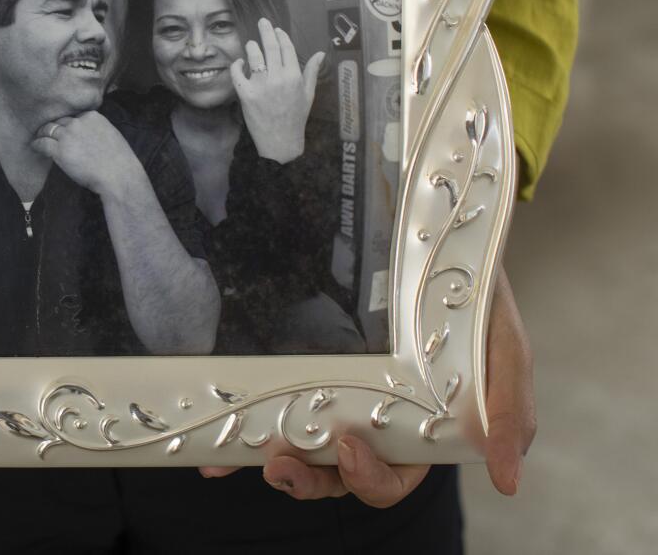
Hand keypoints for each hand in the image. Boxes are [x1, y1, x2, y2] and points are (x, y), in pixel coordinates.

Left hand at [30, 112, 140, 196]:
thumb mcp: (112, 135)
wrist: (118, 176)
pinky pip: (42, 143)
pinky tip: (35, 147)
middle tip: (47, 133)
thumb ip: (98, 130)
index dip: (68, 124)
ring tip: (39, 138)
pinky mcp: (59, 150)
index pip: (74, 116)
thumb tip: (89, 136)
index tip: (65, 129)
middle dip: (54, 127)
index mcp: (92, 116)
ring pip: (48, 130)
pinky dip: (37, 144)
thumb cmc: (119, 162)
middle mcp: (78, 122)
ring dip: (42, 134)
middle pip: (60, 121)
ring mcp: (68, 135)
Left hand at [199, 267, 534, 505]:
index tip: (349, 449)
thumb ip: (510, 412)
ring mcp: (331, 394)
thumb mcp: (505, 352)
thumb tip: (509, 480)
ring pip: (298, 445)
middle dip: (307, 480)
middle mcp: (369, 422)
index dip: (367, 479)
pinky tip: (210, 447)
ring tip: (253, 454)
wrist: (439, 240)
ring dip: (270, 460)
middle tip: (283, 464)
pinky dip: (239, 426)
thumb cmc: (476, 305)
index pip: (388, 479)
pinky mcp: (301, 365)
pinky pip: (266, 401)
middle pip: (334, 474)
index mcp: (416, 433)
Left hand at [229, 18, 324, 163]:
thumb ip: (311, 71)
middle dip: (266, 31)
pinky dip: (237, 65)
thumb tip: (320, 53)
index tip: (277, 29)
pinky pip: (237, 74)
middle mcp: (278, 78)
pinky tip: (240, 62)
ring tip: (251, 44)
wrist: (280, 141)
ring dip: (251, 47)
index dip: (281, 36)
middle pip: (270, 47)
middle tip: (262, 22)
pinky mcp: (246, 94)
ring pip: (254, 56)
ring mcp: (260, 85)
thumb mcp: (308, 94)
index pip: (287, 48)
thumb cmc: (296, 118)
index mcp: (294, 76)